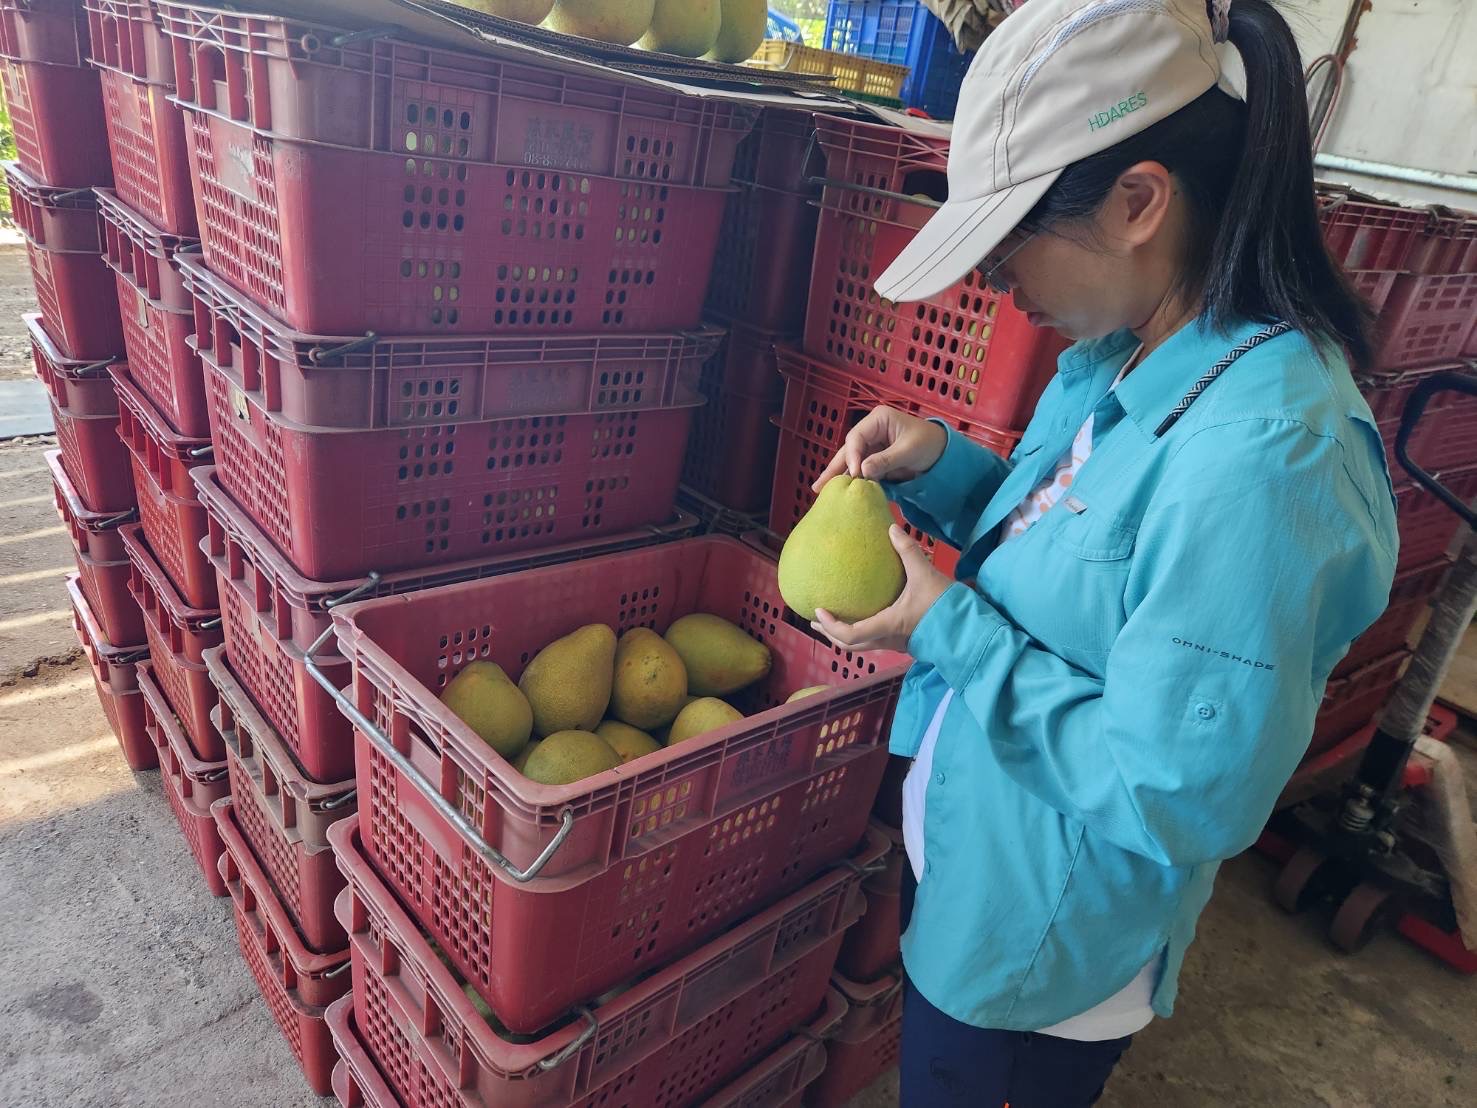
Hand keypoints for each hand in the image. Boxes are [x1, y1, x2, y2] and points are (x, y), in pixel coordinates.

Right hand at [812, 406, 948, 492]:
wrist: (944, 453)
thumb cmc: (930, 444)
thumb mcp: (909, 451)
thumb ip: (886, 460)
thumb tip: (862, 471)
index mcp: (878, 420)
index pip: (857, 438)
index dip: (852, 456)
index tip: (854, 474)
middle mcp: (871, 431)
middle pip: (848, 450)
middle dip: (834, 468)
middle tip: (818, 486)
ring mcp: (872, 445)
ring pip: (851, 461)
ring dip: (838, 475)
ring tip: (820, 490)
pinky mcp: (875, 459)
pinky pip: (860, 469)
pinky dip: (851, 480)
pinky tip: (839, 490)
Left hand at [812, 526, 953, 653]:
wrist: (971, 630)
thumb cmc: (946, 606)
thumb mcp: (926, 575)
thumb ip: (909, 551)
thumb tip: (892, 528)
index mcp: (887, 625)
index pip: (849, 634)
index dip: (830, 624)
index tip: (817, 610)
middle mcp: (887, 640)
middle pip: (850, 645)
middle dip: (830, 633)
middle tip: (815, 619)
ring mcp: (896, 644)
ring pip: (862, 645)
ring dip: (845, 634)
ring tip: (834, 619)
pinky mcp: (905, 642)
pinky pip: (875, 641)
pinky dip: (861, 632)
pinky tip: (862, 616)